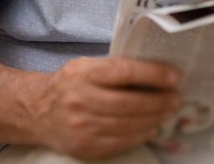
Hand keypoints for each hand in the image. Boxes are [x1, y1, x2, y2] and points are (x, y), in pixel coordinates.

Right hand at [32, 56, 181, 159]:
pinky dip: (140, 135)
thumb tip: (155, 70)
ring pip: (128, 125)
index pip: (125, 72)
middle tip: (176, 97)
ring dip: (154, 118)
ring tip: (168, 111)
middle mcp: (81, 100)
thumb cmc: (70, 83)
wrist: (37, 111)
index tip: (175, 76)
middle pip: (130, 103)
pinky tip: (152, 127)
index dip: (154, 74)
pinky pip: (120, 143)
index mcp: (84, 73)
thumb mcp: (87, 65)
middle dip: (159, 101)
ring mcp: (82, 127)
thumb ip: (115, 67)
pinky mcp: (85, 147)